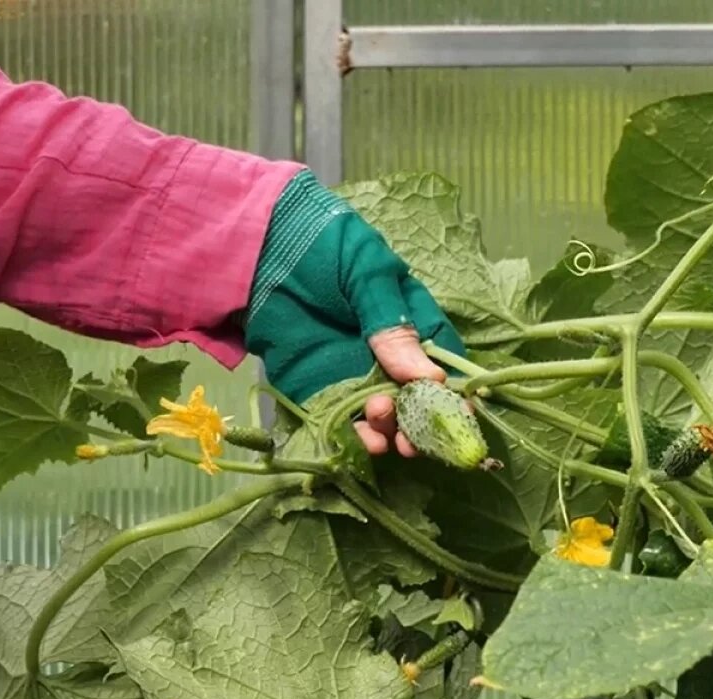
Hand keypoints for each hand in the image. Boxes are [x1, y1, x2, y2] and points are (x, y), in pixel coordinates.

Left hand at [243, 170, 466, 455]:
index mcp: (410, 319)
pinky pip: (343, 419)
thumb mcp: (367, 273)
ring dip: (391, 428)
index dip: (452, 391)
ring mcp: (353, 372)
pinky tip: (365, 441)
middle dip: (421, 421)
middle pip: (416, 397)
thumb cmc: (322, 244)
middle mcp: (387, 353)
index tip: (458, 413)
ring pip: (384, 413)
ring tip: (382, 421)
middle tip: (415, 435)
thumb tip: (430, 378)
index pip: (441, 361)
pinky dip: (358, 436)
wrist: (255, 244)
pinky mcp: (318, 387)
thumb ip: (394, 324)